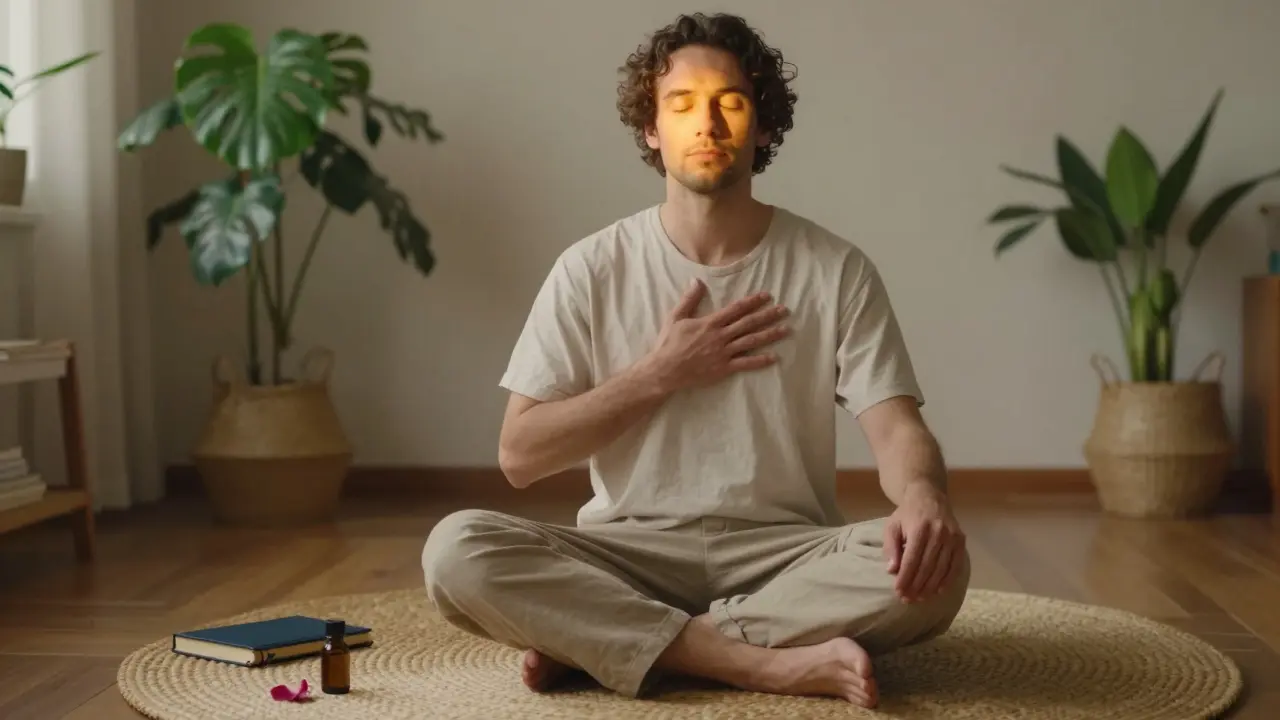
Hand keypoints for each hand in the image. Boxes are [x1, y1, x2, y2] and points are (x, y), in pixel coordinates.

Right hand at [640, 278, 790, 393]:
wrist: (665, 370)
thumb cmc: (668, 344)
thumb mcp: (675, 317)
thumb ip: (689, 299)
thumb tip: (697, 281)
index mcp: (710, 323)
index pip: (736, 309)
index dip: (753, 301)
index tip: (767, 296)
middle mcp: (721, 336)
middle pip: (749, 323)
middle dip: (768, 315)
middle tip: (784, 310)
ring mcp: (724, 353)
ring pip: (751, 342)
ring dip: (770, 335)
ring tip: (786, 329)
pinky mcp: (724, 368)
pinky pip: (746, 364)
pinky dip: (760, 361)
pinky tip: (774, 357)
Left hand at [883, 484, 964, 602]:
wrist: (929, 497)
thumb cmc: (907, 514)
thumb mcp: (892, 526)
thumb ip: (890, 547)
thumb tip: (892, 571)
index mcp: (919, 529)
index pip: (912, 560)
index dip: (905, 578)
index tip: (898, 592)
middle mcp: (938, 533)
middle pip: (927, 567)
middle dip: (916, 586)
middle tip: (908, 599)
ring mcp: (952, 537)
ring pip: (941, 569)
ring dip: (930, 587)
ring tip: (920, 598)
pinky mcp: (961, 541)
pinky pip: (956, 565)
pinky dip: (948, 580)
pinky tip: (938, 591)